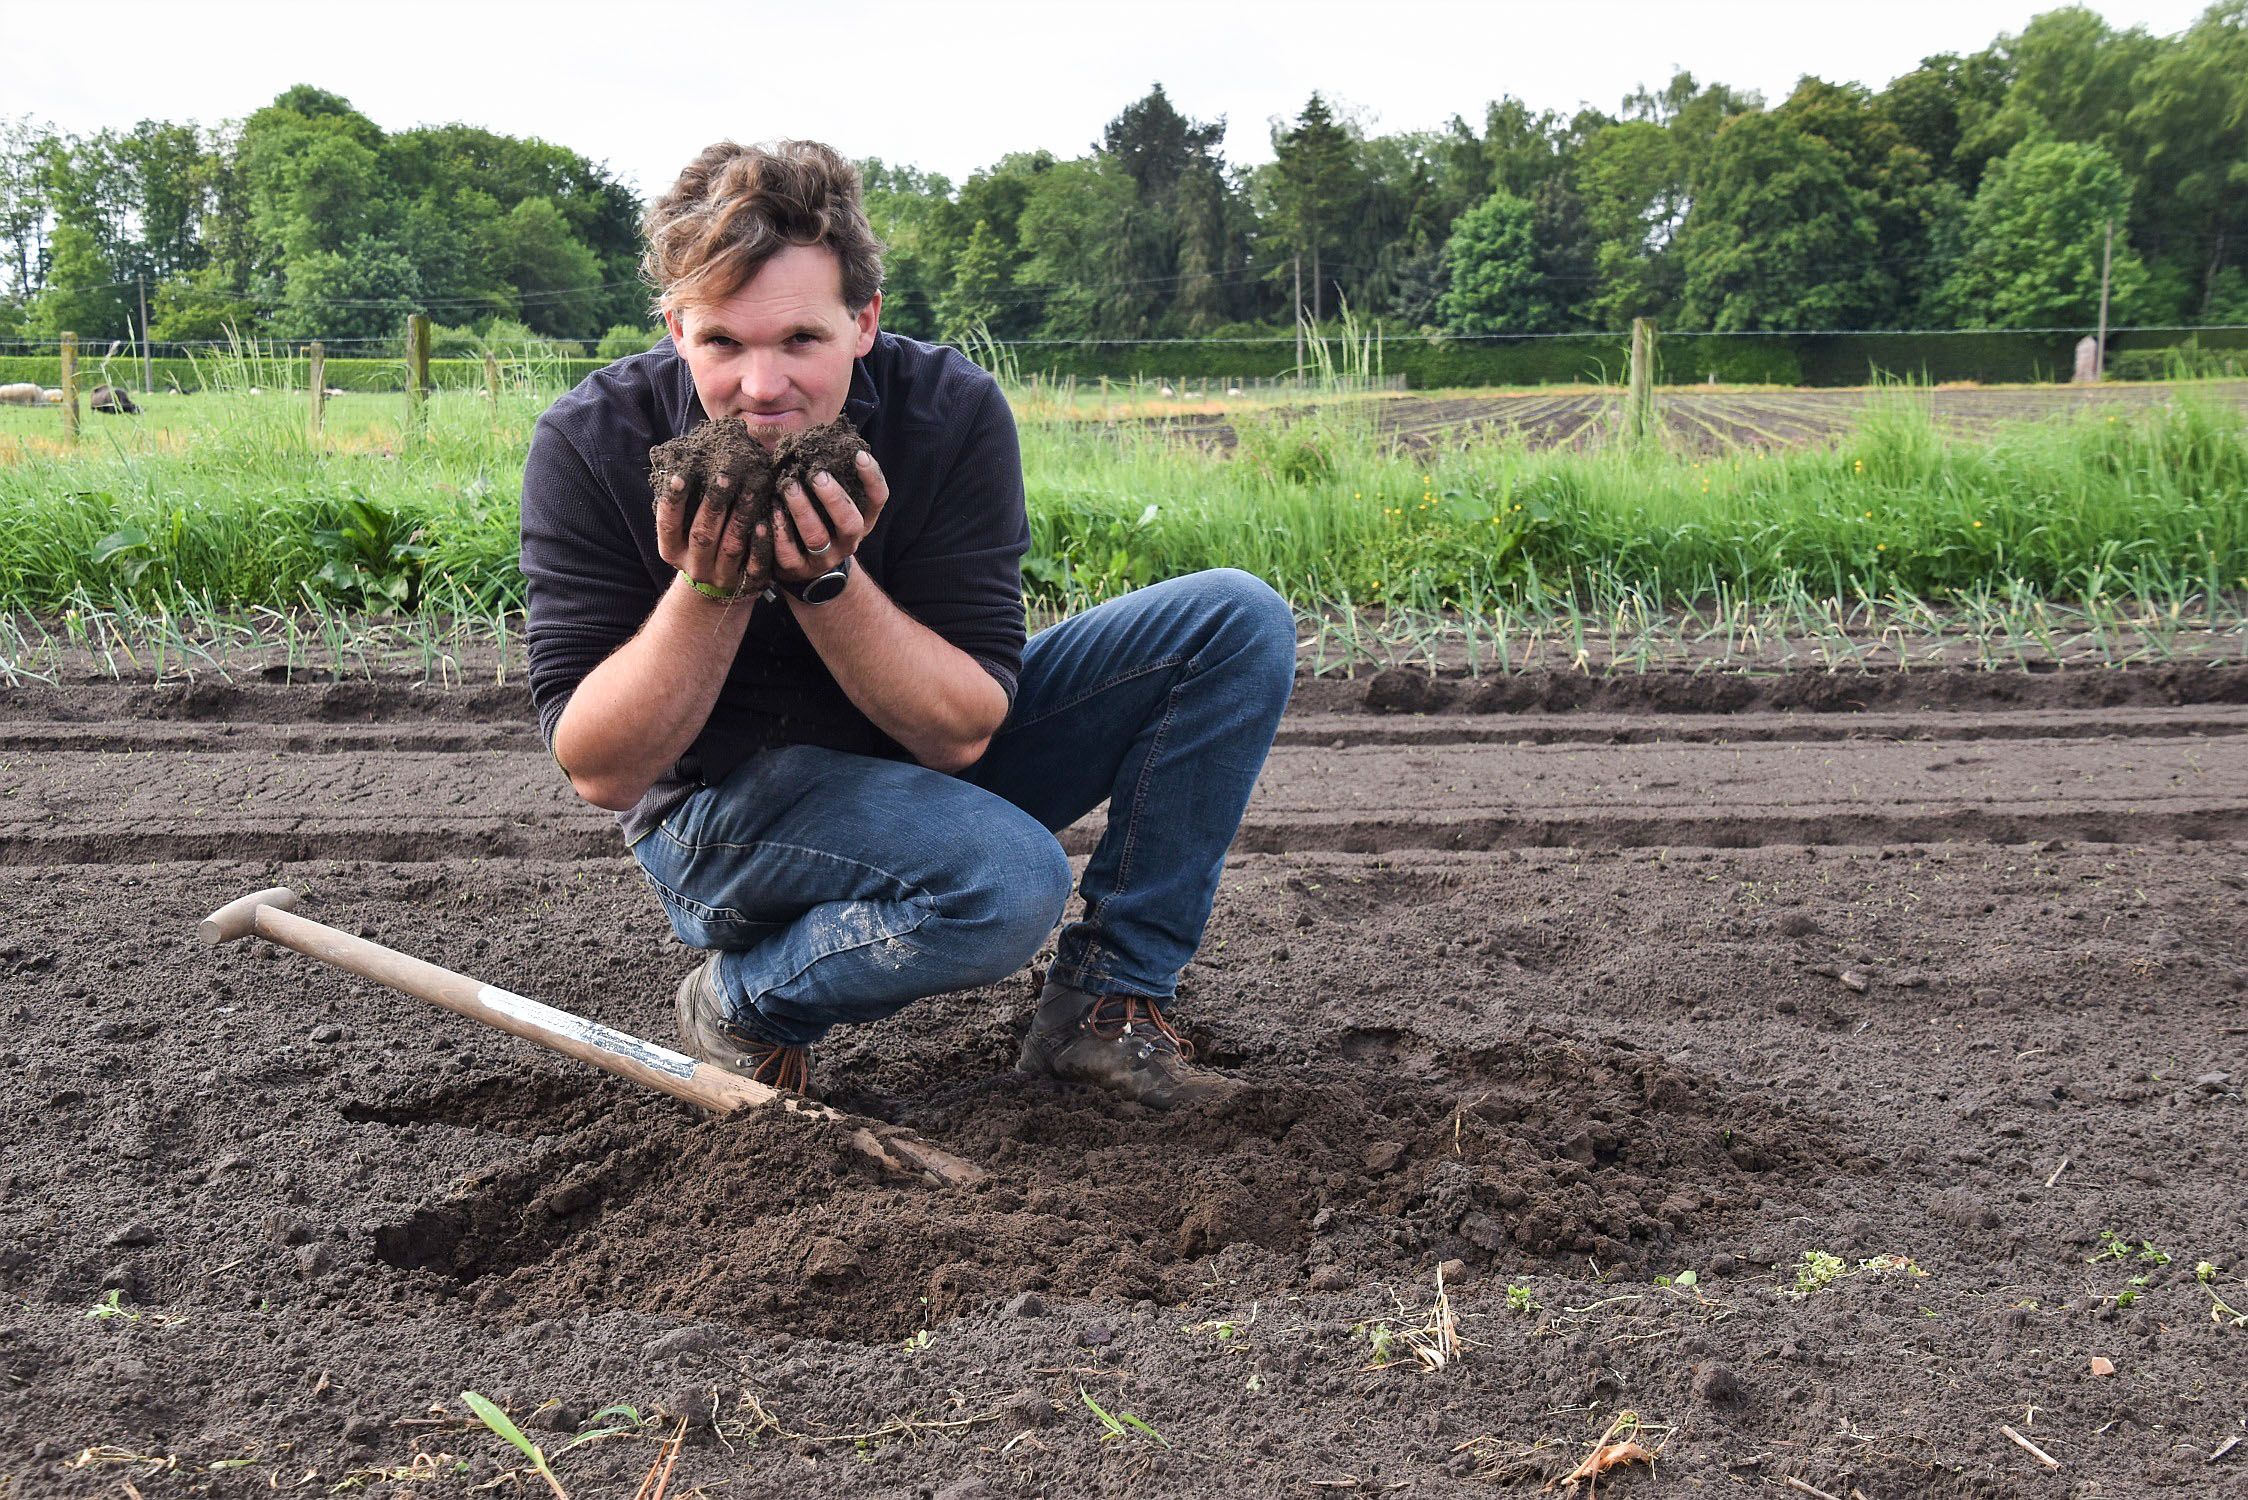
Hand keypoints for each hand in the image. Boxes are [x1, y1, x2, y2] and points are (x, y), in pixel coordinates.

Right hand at [655, 462, 773, 601]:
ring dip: (740, 516)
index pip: (668, 525)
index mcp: (672, 551)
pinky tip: (764, 522)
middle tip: (725, 474)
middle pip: (702, 535)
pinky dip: (760, 543)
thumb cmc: (700, 543)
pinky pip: (755, 564)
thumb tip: (686, 459)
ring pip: (730, 547)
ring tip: (751, 488)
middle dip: (714, 504)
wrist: (716, 589)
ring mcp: (720, 577)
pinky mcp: (746, 583)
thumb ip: (687, 504)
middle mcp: (694, 566)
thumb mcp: (685, 529)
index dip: (673, 501)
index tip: (679, 474)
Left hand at [772, 449, 888, 585]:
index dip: (872, 478)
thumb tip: (816, 434)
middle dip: (833, 497)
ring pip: (817, 537)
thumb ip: (829, 474)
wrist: (807, 568)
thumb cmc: (819, 518)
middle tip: (816, 474)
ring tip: (787, 486)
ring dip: (802, 510)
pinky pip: (788, 555)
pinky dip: (778, 533)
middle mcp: (849, 540)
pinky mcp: (799, 569)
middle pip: (849, 522)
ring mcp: (825, 557)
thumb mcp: (832, 500)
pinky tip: (767, 514)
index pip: (878, 499)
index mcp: (862, 519)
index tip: (859, 455)